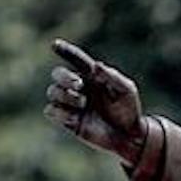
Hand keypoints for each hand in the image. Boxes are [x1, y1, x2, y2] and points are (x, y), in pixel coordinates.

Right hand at [45, 39, 148, 163]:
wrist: (129, 135)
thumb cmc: (129, 109)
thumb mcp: (126, 90)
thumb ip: (112, 77)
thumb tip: (96, 66)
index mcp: (92, 76)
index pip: (75, 59)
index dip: (65, 51)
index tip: (55, 45)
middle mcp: (79, 88)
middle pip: (58, 74)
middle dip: (64, 76)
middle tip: (79, 84)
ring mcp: (72, 104)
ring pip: (52, 92)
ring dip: (65, 95)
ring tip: (82, 103)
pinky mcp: (68, 120)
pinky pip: (51, 111)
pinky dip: (60, 112)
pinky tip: (74, 118)